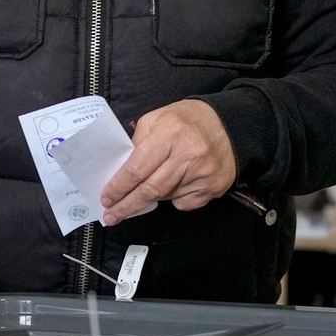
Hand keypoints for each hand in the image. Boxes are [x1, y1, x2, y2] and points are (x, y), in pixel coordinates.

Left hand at [99, 100, 236, 224]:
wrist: (229, 125)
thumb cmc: (187, 120)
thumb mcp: (157, 119)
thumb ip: (138, 142)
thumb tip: (121, 172)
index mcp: (169, 133)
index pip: (138, 168)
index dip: (119, 187)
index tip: (106, 198)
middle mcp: (188, 155)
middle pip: (150, 190)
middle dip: (127, 205)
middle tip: (111, 216)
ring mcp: (203, 173)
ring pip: (166, 198)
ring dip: (151, 198)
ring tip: (147, 190)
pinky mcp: (214, 187)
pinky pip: (184, 203)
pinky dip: (175, 198)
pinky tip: (178, 182)